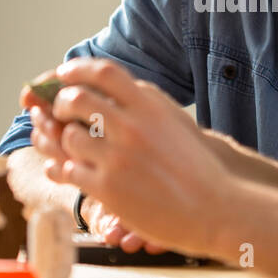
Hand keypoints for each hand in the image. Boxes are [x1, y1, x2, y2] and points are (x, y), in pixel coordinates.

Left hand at [30, 58, 229, 255]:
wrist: (216, 208)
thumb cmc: (200, 168)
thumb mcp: (176, 123)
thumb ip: (149, 105)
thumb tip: (125, 90)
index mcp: (150, 105)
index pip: (104, 72)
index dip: (78, 69)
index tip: (64, 74)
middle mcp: (131, 126)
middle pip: (77, 98)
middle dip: (61, 103)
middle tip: (61, 113)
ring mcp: (118, 157)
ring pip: (69, 135)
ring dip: (65, 140)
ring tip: (73, 149)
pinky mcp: (108, 188)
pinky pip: (70, 170)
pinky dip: (67, 169)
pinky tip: (73, 172)